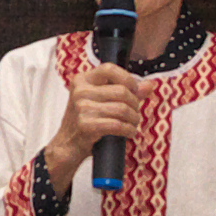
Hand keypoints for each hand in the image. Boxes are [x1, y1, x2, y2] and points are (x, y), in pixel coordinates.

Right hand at [44, 64, 150, 194]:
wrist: (67, 146)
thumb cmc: (86, 121)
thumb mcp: (101, 101)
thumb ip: (125, 91)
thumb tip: (149, 85)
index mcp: (82, 80)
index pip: (109, 69)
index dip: (127, 78)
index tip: (135, 89)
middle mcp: (80, 91)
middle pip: (121, 91)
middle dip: (135, 104)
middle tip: (134, 113)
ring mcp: (82, 108)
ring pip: (122, 109)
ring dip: (134, 119)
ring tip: (133, 124)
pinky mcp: (86, 125)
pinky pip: (118, 125)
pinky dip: (129, 130)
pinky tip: (129, 132)